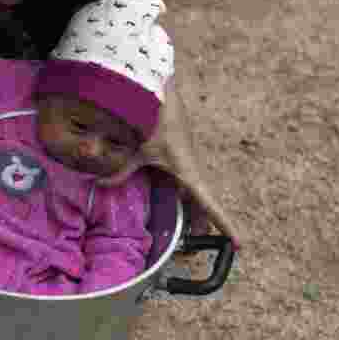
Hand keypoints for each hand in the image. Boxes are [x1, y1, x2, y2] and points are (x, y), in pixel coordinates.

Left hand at [97, 78, 239, 249]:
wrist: (162, 96)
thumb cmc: (154, 123)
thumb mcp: (138, 151)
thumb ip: (122, 171)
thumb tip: (99, 185)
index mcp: (189, 173)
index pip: (210, 205)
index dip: (225, 224)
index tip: (239, 243)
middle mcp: (193, 170)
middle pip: (204, 204)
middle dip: (205, 224)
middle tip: (200, 243)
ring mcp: (190, 163)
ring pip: (197, 193)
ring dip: (196, 210)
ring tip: (194, 230)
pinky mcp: (184, 156)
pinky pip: (189, 182)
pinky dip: (188, 195)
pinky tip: (181, 199)